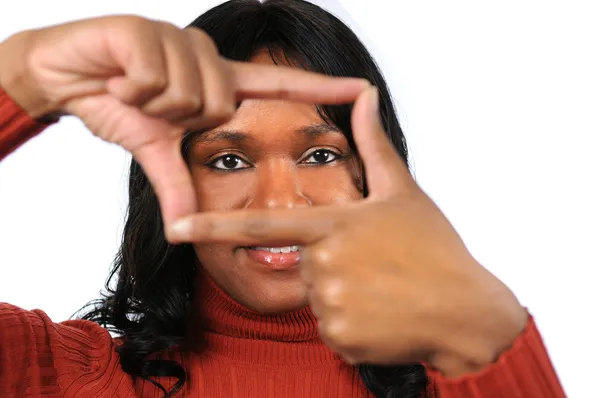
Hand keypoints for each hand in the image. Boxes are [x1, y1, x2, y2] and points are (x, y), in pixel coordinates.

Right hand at [0, 15, 367, 227]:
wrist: (67, 75)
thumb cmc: (117, 105)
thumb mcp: (154, 151)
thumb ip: (177, 184)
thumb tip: (184, 231)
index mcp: (218, 83)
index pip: (280, 85)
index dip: (321, 87)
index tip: (362, 88)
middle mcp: (209, 57)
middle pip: (219, 102)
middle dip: (180, 115)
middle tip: (153, 107)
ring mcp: (182, 40)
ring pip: (190, 90)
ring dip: (153, 102)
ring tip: (134, 89)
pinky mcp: (150, 29)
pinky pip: (156, 73)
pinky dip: (130, 86)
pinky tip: (119, 76)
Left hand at [168, 87, 527, 376]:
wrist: (466, 311)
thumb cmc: (436, 249)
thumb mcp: (404, 191)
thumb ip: (374, 144)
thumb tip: (366, 96)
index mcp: (333, 226)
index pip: (262, 226)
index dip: (213, 227)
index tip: (175, 228)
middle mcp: (323, 265)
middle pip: (304, 263)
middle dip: (331, 264)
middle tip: (377, 265)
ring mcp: (330, 305)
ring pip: (317, 297)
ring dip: (343, 294)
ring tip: (384, 290)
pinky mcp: (340, 338)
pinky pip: (331, 327)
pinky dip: (352, 323)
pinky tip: (383, 314)